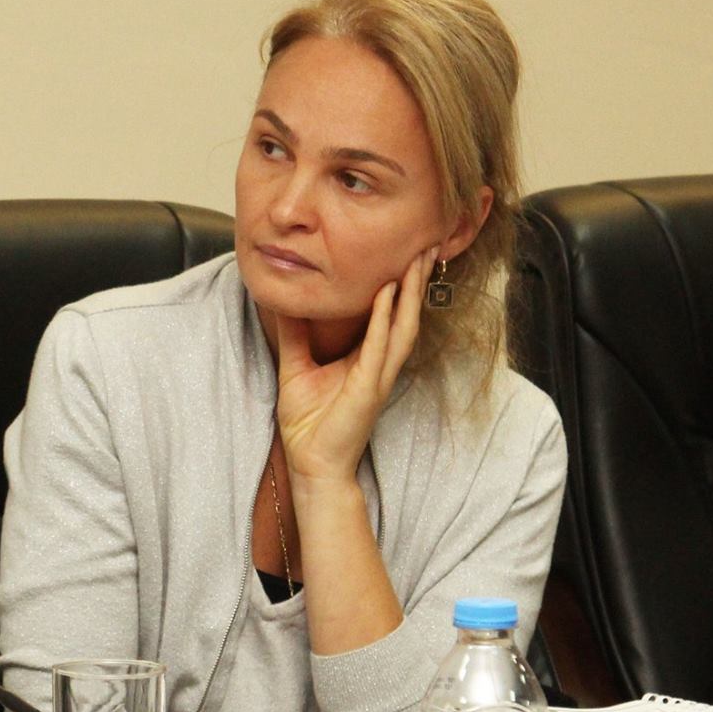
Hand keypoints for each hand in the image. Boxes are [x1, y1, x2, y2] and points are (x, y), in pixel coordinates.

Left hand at [273, 247, 434, 494]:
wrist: (312, 465)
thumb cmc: (309, 423)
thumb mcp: (296, 368)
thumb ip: (295, 336)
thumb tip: (285, 304)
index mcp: (365, 360)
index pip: (387, 316)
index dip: (398, 286)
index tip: (405, 254)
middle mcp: (378, 365)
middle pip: (405, 316)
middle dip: (416, 281)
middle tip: (427, 246)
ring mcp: (377, 376)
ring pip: (402, 327)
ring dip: (411, 293)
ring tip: (417, 261)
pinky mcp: (369, 388)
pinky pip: (380, 348)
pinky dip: (386, 320)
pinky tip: (389, 296)